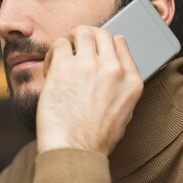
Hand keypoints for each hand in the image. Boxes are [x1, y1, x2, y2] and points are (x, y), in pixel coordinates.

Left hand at [36, 25, 143, 155]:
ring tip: (62, 55)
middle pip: (101, 33)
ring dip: (70, 40)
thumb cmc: (94, 139)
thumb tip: (114, 69)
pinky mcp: (64, 67)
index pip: (120, 43)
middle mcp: (113, 69)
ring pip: (81, 32)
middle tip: (74, 48)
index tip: (94, 50)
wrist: (75, 151)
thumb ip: (121, 87)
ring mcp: (89, 65)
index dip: (104, 44)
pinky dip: (53, 53)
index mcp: (131, 81)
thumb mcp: (124, 113)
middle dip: (87, 37)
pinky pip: (59, 44)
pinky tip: (50, 68)